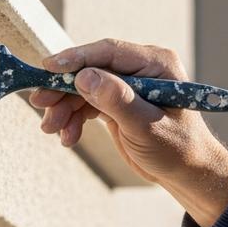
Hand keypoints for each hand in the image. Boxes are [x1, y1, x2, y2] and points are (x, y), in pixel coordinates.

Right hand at [29, 38, 227, 226]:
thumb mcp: (146, 127)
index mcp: (156, 64)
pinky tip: (68, 137)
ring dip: (65, 108)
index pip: (109, 52)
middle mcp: (140, 69)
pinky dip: (74, 119)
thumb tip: (85, 76)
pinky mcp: (117, 102)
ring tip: (52, 130)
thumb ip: (117, 101)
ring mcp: (127, 85)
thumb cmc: (178, 149)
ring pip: (84, 88)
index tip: (48, 68)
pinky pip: (88, 104)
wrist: (187, 174)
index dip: (76, 59)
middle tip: (40, 103)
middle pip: (91, 69)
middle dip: (64, 89)